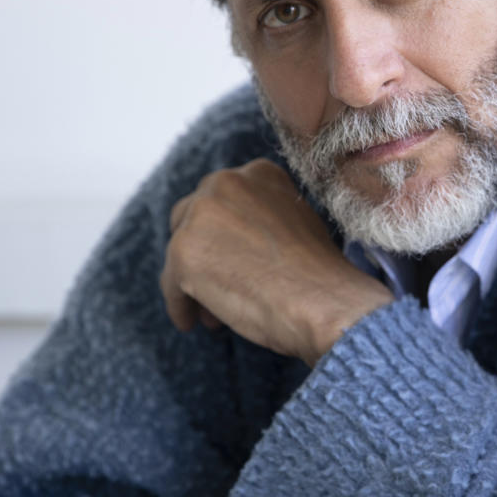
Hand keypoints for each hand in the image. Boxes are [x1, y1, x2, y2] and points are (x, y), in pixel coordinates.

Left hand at [160, 158, 392, 362]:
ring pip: (179, 253)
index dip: (223, 235)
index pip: (222, 200)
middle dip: (202, 253)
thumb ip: (263, 219)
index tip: (233, 261)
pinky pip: (171, 285)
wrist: (324, 302)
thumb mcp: (298, 224)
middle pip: (189, 219)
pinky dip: (181, 305)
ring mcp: (201, 215)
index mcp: (256, 173)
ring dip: (192, 282)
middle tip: (218, 287)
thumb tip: (236, 242)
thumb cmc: (320, 275)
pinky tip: (192, 323)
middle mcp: (224, 183)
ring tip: (211, 314)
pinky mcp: (184, 253)